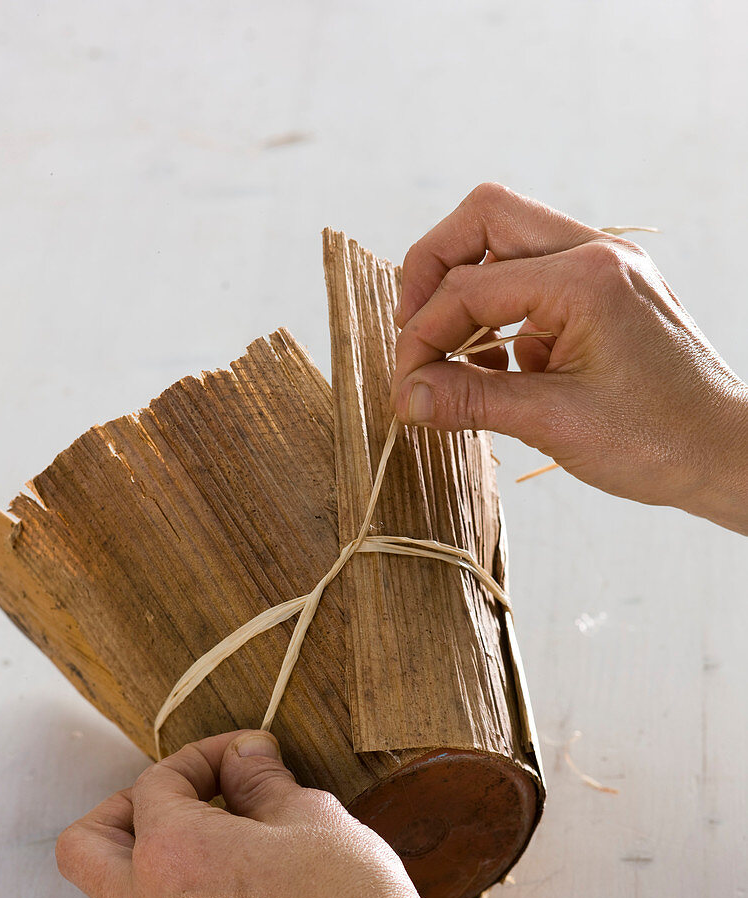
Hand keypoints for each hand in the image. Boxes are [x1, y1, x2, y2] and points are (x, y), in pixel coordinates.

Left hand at [55, 729, 480, 897]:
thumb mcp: (306, 812)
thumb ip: (256, 778)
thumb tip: (242, 754)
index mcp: (171, 854)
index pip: (152, 784)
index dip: (196, 758)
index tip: (237, 757)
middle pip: (86, 849)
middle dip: (125, 810)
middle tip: (182, 798)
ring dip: (142, 866)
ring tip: (206, 848)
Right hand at [391, 183, 747, 534]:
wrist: (724, 455)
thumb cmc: (658, 440)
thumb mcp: (553, 421)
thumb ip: (471, 400)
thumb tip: (406, 396)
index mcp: (585, 276)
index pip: (469, 285)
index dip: (423, 336)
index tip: (405, 385)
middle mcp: (596, 254)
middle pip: (486, 219)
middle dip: (434, 271)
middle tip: (413, 331)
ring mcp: (604, 269)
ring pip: (507, 244)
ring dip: (468, 295)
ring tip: (450, 358)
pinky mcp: (604, 295)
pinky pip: (533, 282)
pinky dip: (501, 319)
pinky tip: (494, 367)